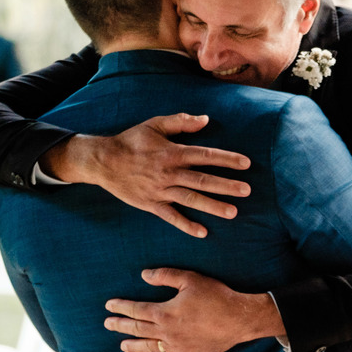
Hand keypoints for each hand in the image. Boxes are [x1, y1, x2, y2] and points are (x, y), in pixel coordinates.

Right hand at [45, 113, 251, 237]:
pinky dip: (186, 225)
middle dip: (226, 186)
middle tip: (247, 191)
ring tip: (233, 212)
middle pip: (202, 180)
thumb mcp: (154, 124)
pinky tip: (202, 232)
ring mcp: (160, 190)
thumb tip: (206, 119)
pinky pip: (171, 216)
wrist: (103, 161)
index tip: (246, 164)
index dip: (227, 159)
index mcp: (172, 152)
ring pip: (191, 199)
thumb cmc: (132, 141)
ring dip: (213, 206)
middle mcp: (169, 173)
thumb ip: (181, 122)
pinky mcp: (151, 204)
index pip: (205, 156)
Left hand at [103, 268, 283, 351]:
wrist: (239, 319)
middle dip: (121, 326)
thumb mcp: (190, 279)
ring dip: (134, 346)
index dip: (121, 307)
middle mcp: (166, 332)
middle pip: (138, 329)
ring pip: (149, 347)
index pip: (136, 310)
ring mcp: (177, 346)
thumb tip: (144, 274)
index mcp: (164, 312)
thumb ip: (165, 276)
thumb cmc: (216, 296)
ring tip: (122, 346)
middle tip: (107, 324)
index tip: (109, 306)